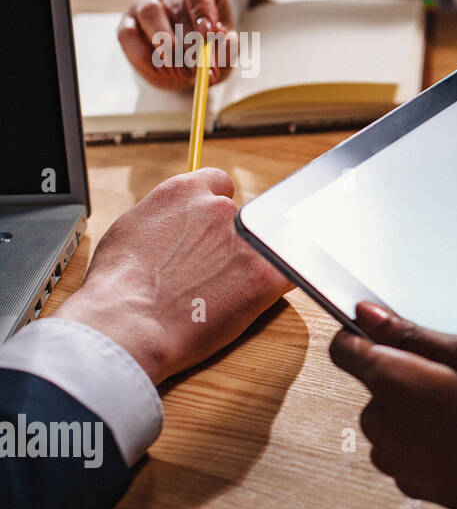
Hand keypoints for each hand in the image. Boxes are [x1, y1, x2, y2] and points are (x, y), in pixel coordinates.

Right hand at [56, 169, 290, 384]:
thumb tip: (175, 221)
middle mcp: (220, 208)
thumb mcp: (130, 229)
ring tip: (222, 291)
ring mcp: (246, 239)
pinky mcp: (267, 272)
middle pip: (242, 218)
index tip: (212, 227)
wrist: (129, 325)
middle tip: (213, 270)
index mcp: (184, 192)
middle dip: (231, 241)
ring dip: (249, 264)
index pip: (219, 184)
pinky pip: (286, 270)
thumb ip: (164, 216)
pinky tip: (251, 298)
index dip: (216, 207)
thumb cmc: (118, 287)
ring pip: (262, 245)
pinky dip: (275, 283)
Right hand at [118, 0, 238, 90]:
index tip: (210, 33)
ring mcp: (143, 2)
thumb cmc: (211, 43)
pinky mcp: (126, 24)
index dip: (201, 6)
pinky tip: (165, 72)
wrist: (187, 56)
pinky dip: (147, 57)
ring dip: (168, 47)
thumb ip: (227, 44)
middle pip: (173, 3)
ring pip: (150, 14)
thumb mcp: (226, 45)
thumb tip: (220, 41)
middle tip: (201, 66)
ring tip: (185, 73)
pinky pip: (129, 36)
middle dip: (189, 40)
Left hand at [330, 304, 456, 508]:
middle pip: (376, 383)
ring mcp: (391, 458)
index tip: (391, 331)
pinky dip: (429, 439)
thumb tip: (368, 313)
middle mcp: (379, 422)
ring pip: (392, 417)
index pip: (343, 348)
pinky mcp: (408, 483)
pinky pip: (407, 447)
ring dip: (419, 409)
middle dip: (409, 374)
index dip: (364, 333)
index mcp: (390, 381)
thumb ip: (413, 333)